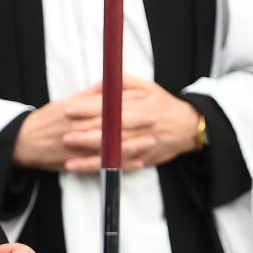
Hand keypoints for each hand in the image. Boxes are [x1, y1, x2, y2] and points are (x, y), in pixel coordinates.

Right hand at [13, 85, 150, 172]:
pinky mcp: (77, 163)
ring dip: (132, 144)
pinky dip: (120, 164)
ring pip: (109, 146)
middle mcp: (78, 128)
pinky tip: (136, 163)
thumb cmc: (44, 121)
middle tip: (155, 117)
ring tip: (151, 141)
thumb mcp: (63, 103)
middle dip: (135, 121)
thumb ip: (86, 96)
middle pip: (111, 125)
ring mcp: (79, 147)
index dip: (126, 100)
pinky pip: (103, 165)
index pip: (105, 103)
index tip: (145, 96)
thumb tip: (105, 86)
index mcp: (76, 111)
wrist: (23, 142)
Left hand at [61, 75, 198, 171]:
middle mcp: (140, 127)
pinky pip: (119, 166)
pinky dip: (101, 168)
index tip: (70, 109)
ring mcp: (141, 145)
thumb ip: (122, 83)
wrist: (188, 127)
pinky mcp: (141, 159)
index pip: (110, 108)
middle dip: (86, 134)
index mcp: (139, 106)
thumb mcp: (147, 87)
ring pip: (114, 153)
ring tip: (68, 158)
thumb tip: (100, 84)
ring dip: (90, 157)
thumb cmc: (163, 104)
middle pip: (110, 132)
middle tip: (64, 134)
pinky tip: (83, 169)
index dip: (89, 109)